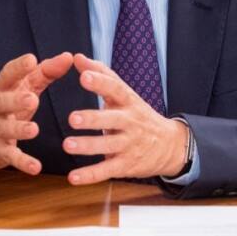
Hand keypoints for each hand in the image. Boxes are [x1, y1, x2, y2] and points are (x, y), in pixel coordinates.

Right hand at [0, 52, 71, 173]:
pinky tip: (36, 168)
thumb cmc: (5, 106)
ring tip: (33, 130)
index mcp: (2, 88)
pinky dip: (23, 162)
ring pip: (4, 129)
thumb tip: (68, 57)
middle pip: (2, 102)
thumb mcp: (21, 87)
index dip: (18, 68)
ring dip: (18, 130)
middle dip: (16, 100)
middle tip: (33, 99)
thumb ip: (45, 72)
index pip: (7, 75)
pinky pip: (10, 157)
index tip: (31, 59)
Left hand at [63, 53, 189, 184]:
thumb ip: (101, 75)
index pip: (116, 89)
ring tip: (67, 145)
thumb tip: (77, 57)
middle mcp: (130, 123)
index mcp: (129, 102)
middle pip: (112, 120)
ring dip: (88, 146)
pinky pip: (107, 171)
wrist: (169, 145)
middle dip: (93, 119)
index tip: (83, 75)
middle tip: (72, 118)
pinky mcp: (126, 165)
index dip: (100, 82)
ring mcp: (129, 145)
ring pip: (108, 146)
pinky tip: (73, 177)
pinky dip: (90, 175)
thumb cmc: (138, 115)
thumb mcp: (125, 93)